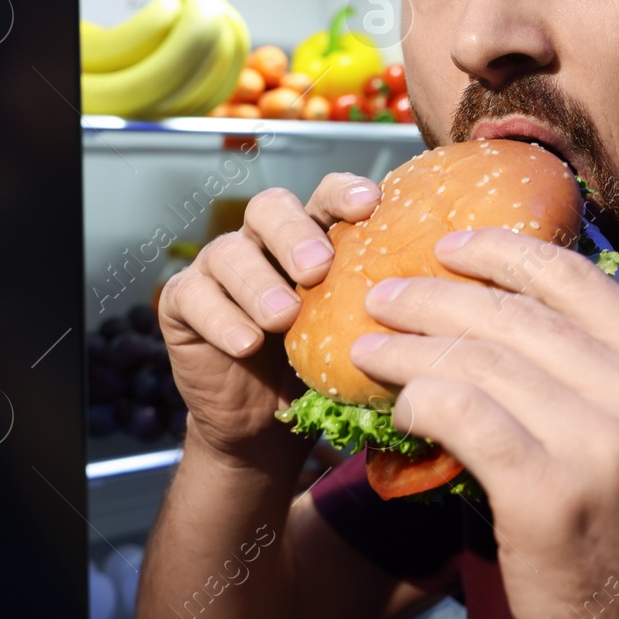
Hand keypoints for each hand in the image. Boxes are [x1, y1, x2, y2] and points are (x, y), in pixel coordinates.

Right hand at [157, 173, 381, 462]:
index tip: (370, 204)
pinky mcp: (183, 301)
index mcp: (312, 236)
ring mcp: (219, 267)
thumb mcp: (353, 335)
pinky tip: (246, 342)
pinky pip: (193, 297)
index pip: (325, 196)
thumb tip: (436, 300)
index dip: (344, 193)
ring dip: (259, 283)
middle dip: (295, 233)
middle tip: (318, 267)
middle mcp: (263, 240)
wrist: (263, 424)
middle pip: (270, 207)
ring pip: (230, 252)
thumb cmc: (318, 369)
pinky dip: (221, 318)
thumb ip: (377, 307)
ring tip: (284, 316)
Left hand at [349, 227, 618, 618]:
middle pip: (514, 313)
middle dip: (433, 295)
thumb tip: (505, 307)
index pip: (573, 277)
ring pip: (478, 359)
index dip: (499, 251)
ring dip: (408, 347)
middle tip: (380, 295)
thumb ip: (600, 373)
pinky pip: (460, 414)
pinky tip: (395, 408)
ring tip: (366, 348)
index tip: (447, 245)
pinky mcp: (548, 493)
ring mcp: (601, 443)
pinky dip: (417, 399)